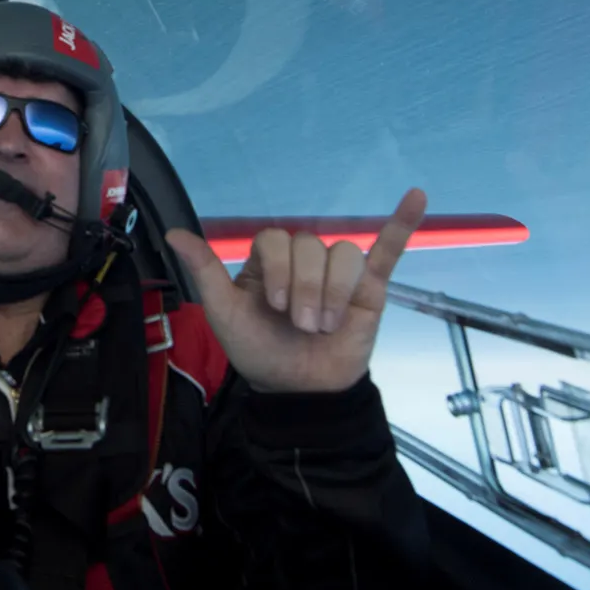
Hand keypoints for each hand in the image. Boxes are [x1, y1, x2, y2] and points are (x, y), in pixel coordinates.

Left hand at [165, 189, 426, 394]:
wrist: (299, 393)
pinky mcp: (371, 288)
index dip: (277, 268)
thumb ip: (205, 272)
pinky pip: (387, 248)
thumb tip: (172, 233)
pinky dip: (403, 223)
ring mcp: (339, 272)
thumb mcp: (225, 314)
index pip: (276, 238)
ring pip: (343, 254)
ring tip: (325, 326)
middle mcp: (304, 260)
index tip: (274, 306)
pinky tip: (417, 196)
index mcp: (269, 261)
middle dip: (305, 288)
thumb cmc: (259, 352)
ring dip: (333, 292)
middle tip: (301, 325)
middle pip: (311, 245)